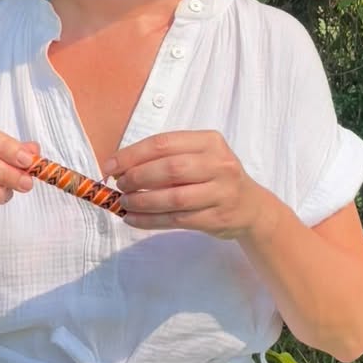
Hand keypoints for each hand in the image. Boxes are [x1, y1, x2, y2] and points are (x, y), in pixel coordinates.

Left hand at [105, 130, 266, 238]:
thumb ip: (165, 157)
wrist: (251, 207)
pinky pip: (178, 220)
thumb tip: (119, 167)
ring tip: (124, 203)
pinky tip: (134, 219)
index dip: (132, 155)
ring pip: (174, 198)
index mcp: (209, 141)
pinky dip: (151, 221)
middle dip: (137, 178)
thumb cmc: (214, 177)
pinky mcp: (218, 218)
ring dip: (142, 202)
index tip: (110, 166)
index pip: (164, 144)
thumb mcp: (199, 156)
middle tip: (120, 186)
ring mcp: (222, 192)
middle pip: (169, 169)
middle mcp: (219, 164)